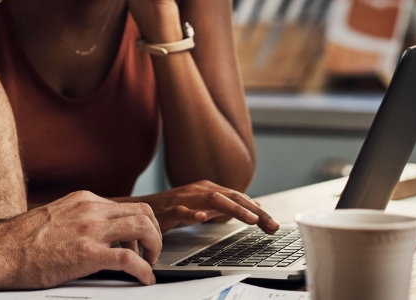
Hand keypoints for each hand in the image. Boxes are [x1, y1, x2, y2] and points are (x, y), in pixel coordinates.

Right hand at [3, 191, 161, 287]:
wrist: (1, 250)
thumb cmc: (21, 240)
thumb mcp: (56, 217)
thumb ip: (78, 219)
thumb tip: (94, 233)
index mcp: (84, 200)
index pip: (127, 205)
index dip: (140, 225)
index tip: (140, 241)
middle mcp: (90, 210)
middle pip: (143, 212)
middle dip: (154, 233)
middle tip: (151, 252)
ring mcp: (90, 230)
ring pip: (142, 228)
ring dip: (154, 248)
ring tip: (149, 264)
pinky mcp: (87, 253)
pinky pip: (129, 259)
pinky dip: (144, 270)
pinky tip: (144, 278)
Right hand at [126, 181, 279, 233]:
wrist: (142, 208)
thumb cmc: (174, 208)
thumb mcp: (204, 206)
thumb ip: (226, 206)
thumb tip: (253, 206)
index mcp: (209, 189)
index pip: (239, 198)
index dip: (258, 211)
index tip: (273, 225)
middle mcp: (200, 190)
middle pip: (232, 197)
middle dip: (253, 211)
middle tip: (271, 225)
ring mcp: (185, 198)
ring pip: (213, 200)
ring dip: (234, 209)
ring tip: (251, 219)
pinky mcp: (169, 209)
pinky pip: (182, 211)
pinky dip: (193, 214)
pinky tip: (203, 218)